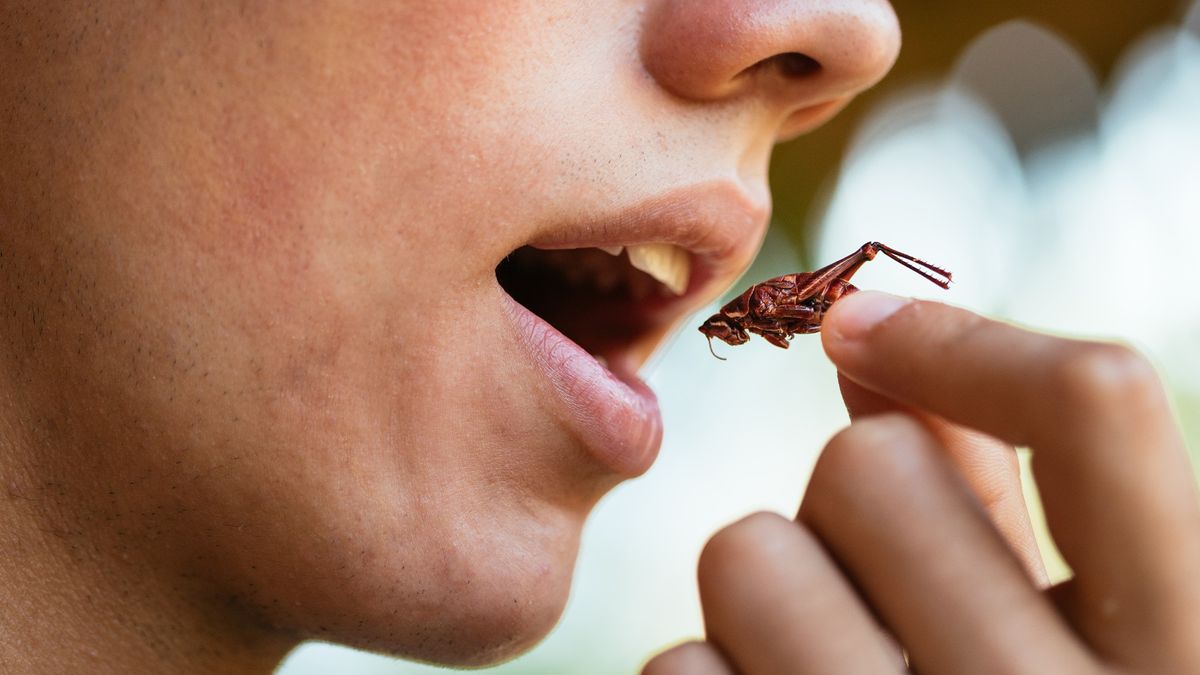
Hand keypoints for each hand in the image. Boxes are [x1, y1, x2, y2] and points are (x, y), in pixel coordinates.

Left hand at [646, 292, 1199, 673]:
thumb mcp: (1065, 632)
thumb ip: (994, 487)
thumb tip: (873, 338)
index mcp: (1185, 650)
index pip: (1099, 404)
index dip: (964, 340)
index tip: (860, 329)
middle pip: (866, 465)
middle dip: (849, 499)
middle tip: (878, 579)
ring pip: (750, 553)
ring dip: (771, 587)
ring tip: (826, 658)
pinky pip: (683, 670)